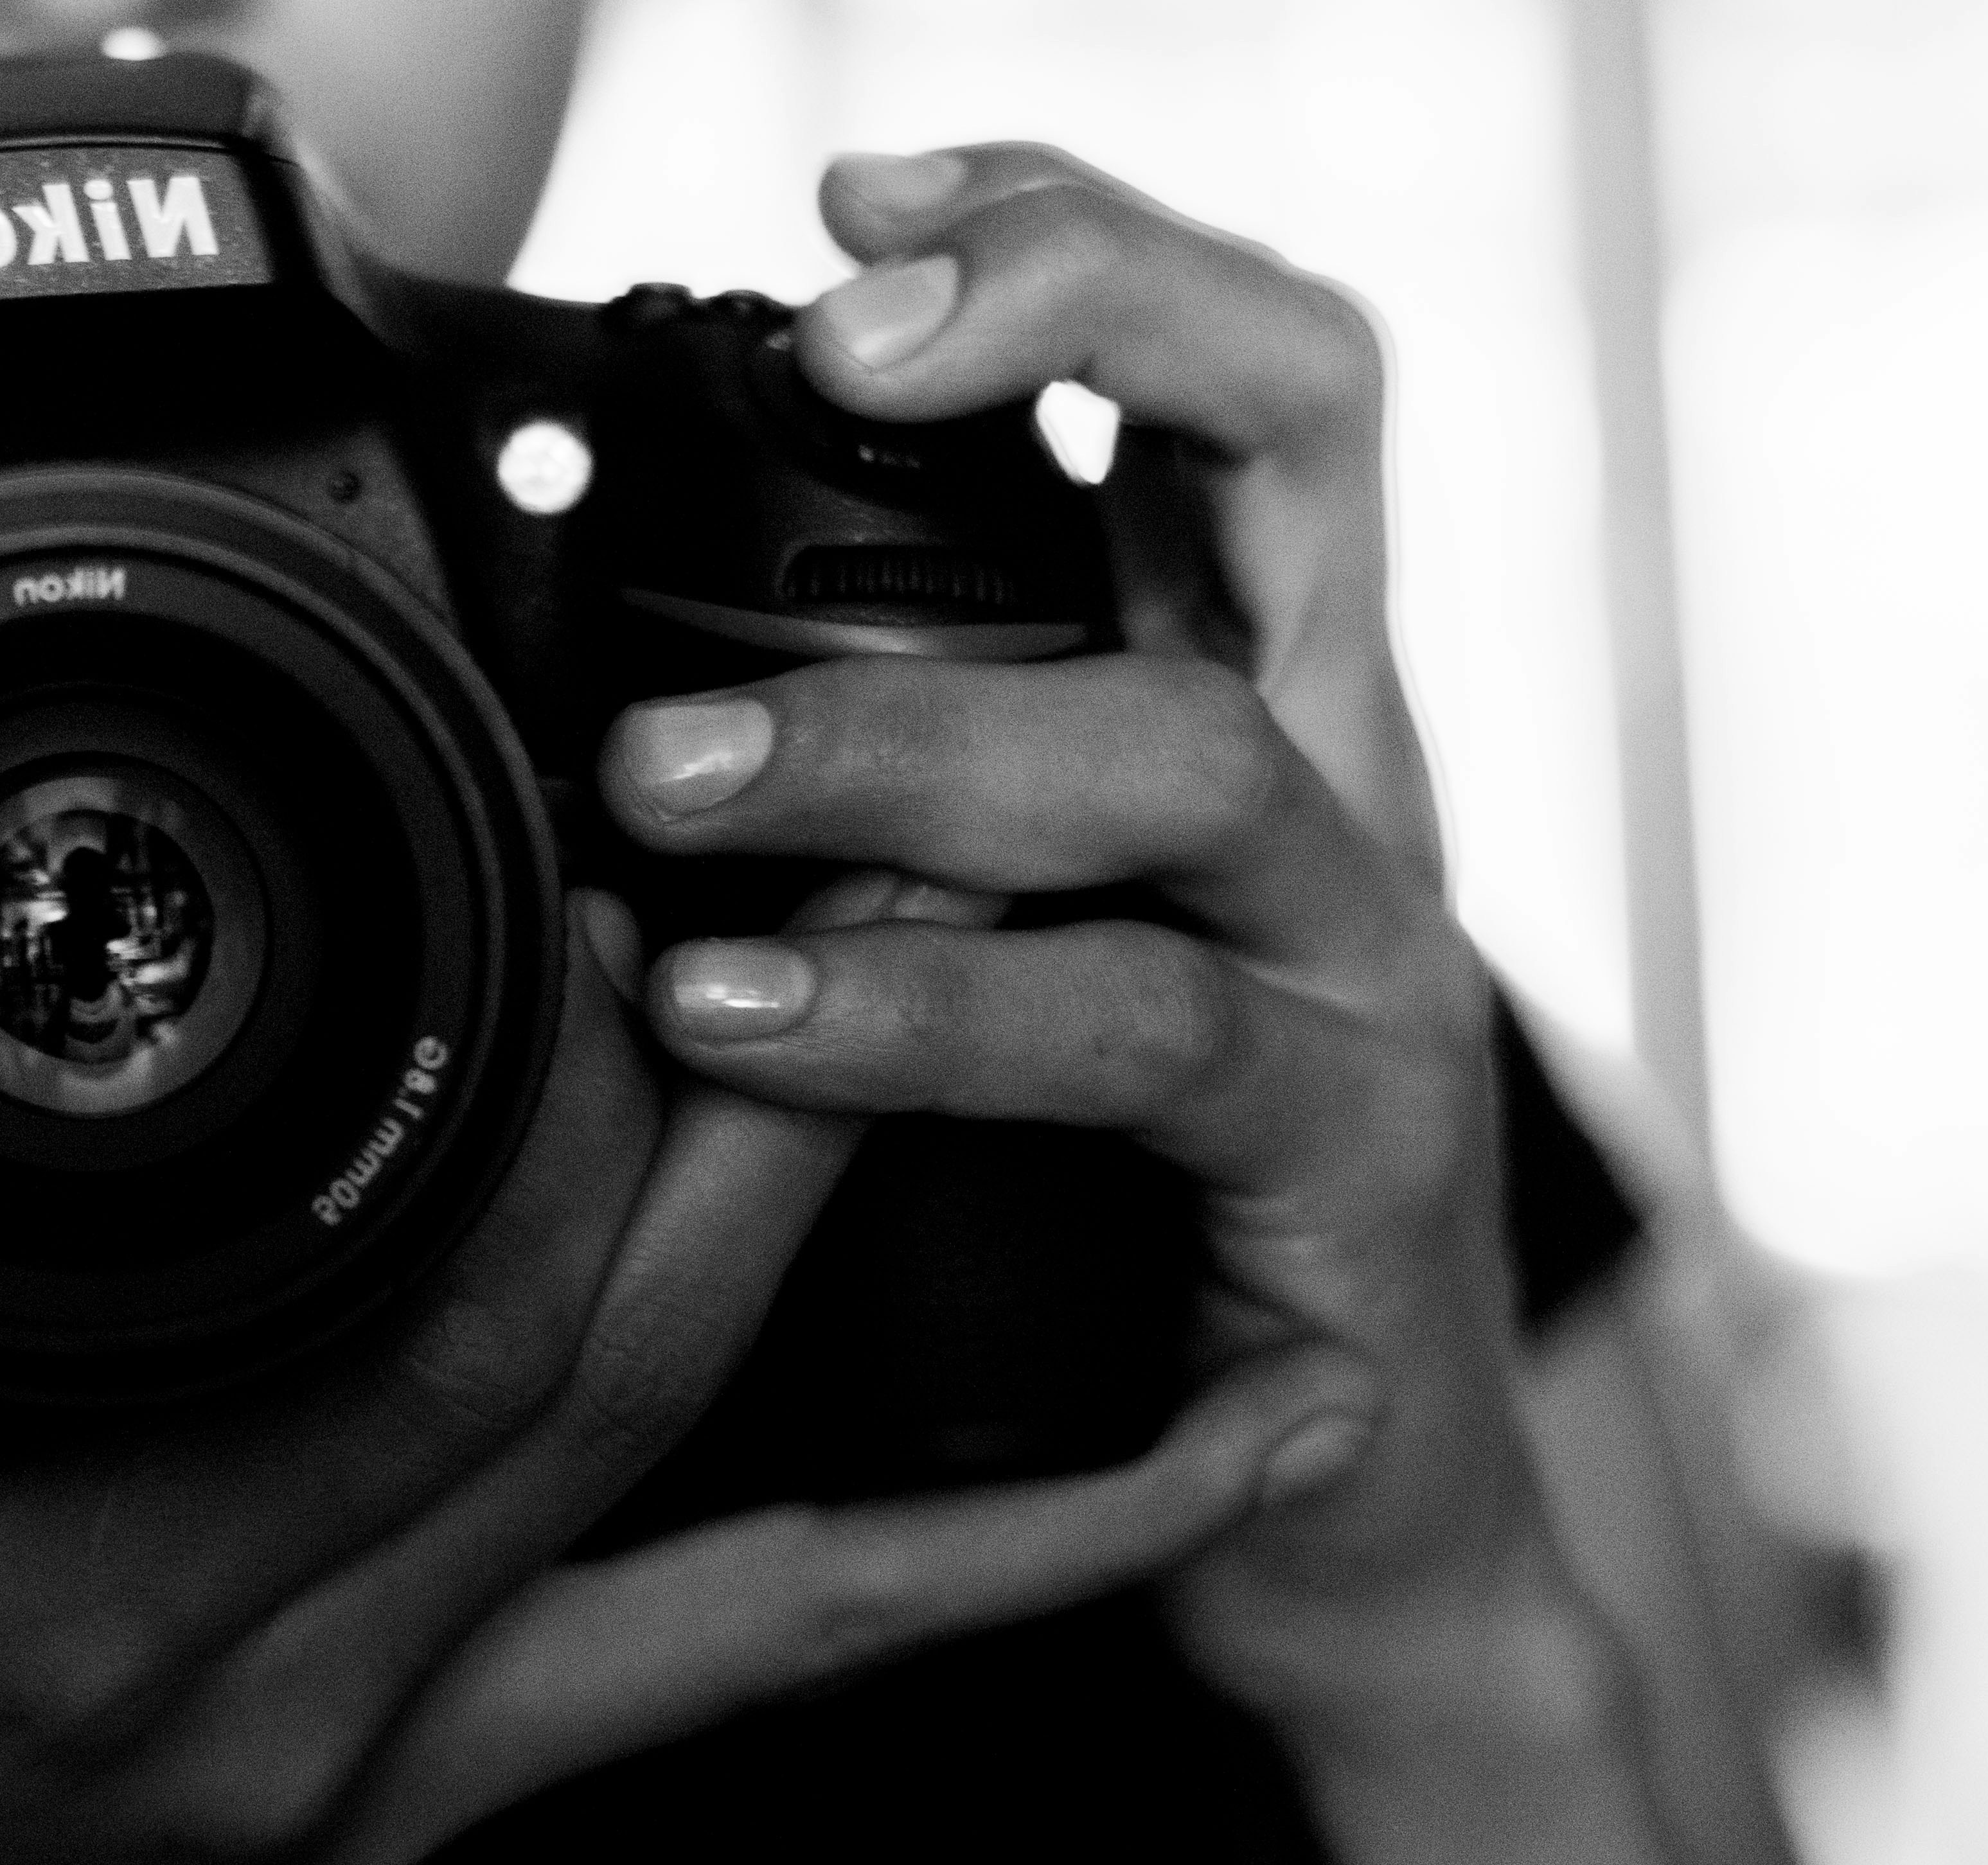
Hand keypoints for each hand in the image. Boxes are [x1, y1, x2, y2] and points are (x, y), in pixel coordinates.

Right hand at [0, 851, 1380, 1864]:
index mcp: (75, 1609)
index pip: (406, 1318)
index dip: (569, 1097)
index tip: (653, 880)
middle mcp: (278, 1707)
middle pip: (623, 1381)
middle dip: (797, 1114)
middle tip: (926, 872)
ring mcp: (380, 1780)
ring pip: (737, 1538)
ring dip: (939, 1334)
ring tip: (1120, 1124)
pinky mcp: (419, 1808)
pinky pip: (735, 1675)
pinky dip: (964, 1576)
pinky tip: (1159, 1484)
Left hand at [609, 143, 1581, 1731]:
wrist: (1322, 1526)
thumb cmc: (1121, 1217)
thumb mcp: (1016, 955)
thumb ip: (900, 812)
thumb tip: (616, 705)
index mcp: (1254, 709)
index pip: (1242, 380)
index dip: (1082, 252)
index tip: (868, 215)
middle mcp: (1339, 798)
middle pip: (1269, 471)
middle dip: (1028, 387)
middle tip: (809, 379)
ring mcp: (1371, 972)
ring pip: (1183, 762)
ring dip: (912, 747)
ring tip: (672, 798)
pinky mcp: (1353, 1165)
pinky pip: (1148, 1043)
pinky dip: (938, 1022)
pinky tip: (762, 1033)